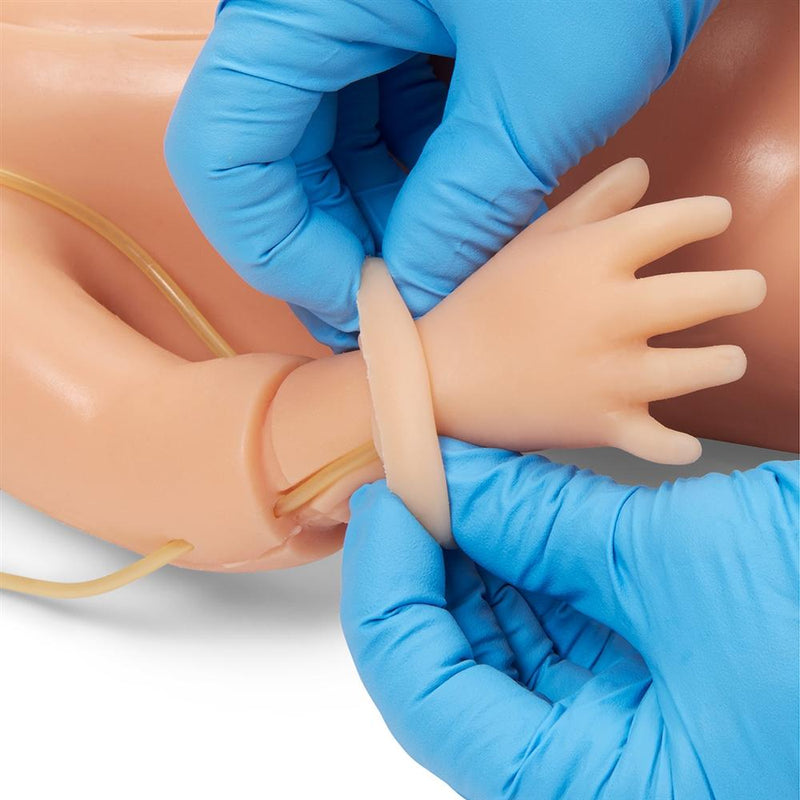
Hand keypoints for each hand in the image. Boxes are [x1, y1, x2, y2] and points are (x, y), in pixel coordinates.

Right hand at [165, 0, 718, 347]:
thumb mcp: (537, 96)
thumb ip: (463, 209)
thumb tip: (414, 297)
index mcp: (300, 7)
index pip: (223, 156)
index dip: (281, 253)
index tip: (359, 306)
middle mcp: (301, 14)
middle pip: (266, 162)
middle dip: (332, 248)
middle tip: (399, 308)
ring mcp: (344, 20)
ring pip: (322, 153)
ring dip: (377, 223)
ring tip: (443, 269)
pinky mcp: (390, 33)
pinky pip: (373, 127)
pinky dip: (410, 182)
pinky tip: (457, 214)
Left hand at [341, 440, 798, 798]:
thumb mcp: (677, 564)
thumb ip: (544, 524)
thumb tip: (452, 478)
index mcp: (594, 792)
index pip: (424, 694)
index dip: (388, 586)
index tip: (384, 499)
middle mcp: (595, 775)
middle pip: (451, 664)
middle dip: (424, 563)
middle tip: (413, 476)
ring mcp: (616, 731)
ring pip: (496, 640)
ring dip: (468, 556)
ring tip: (450, 479)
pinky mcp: (638, 682)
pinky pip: (549, 625)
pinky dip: (519, 562)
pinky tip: (502, 503)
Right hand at [416, 158, 765, 463]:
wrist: (440, 377)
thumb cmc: (486, 302)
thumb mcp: (532, 240)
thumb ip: (591, 200)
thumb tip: (644, 170)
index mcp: (593, 259)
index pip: (680, 222)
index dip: (708, 216)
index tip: (715, 219)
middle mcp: (613, 314)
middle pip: (715, 295)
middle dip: (742, 289)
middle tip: (748, 289)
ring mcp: (612, 375)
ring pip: (704, 369)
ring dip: (724, 363)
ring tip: (727, 360)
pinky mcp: (603, 425)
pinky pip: (662, 444)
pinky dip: (677, 447)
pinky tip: (685, 442)